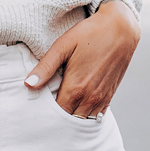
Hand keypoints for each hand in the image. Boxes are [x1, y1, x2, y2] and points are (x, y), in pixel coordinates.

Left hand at [25, 0, 140, 117]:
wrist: (121, 28)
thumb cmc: (90, 33)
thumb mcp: (63, 46)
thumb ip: (45, 67)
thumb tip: (28, 84)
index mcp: (75, 88)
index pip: (56, 115)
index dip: (46, 116)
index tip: (38, 112)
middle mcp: (89, 98)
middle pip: (69, 122)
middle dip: (57, 121)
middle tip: (46, 116)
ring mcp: (100, 99)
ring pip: (82, 122)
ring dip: (71, 121)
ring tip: (60, 116)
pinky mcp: (109, 96)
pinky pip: (95, 117)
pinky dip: (84, 117)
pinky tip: (76, 111)